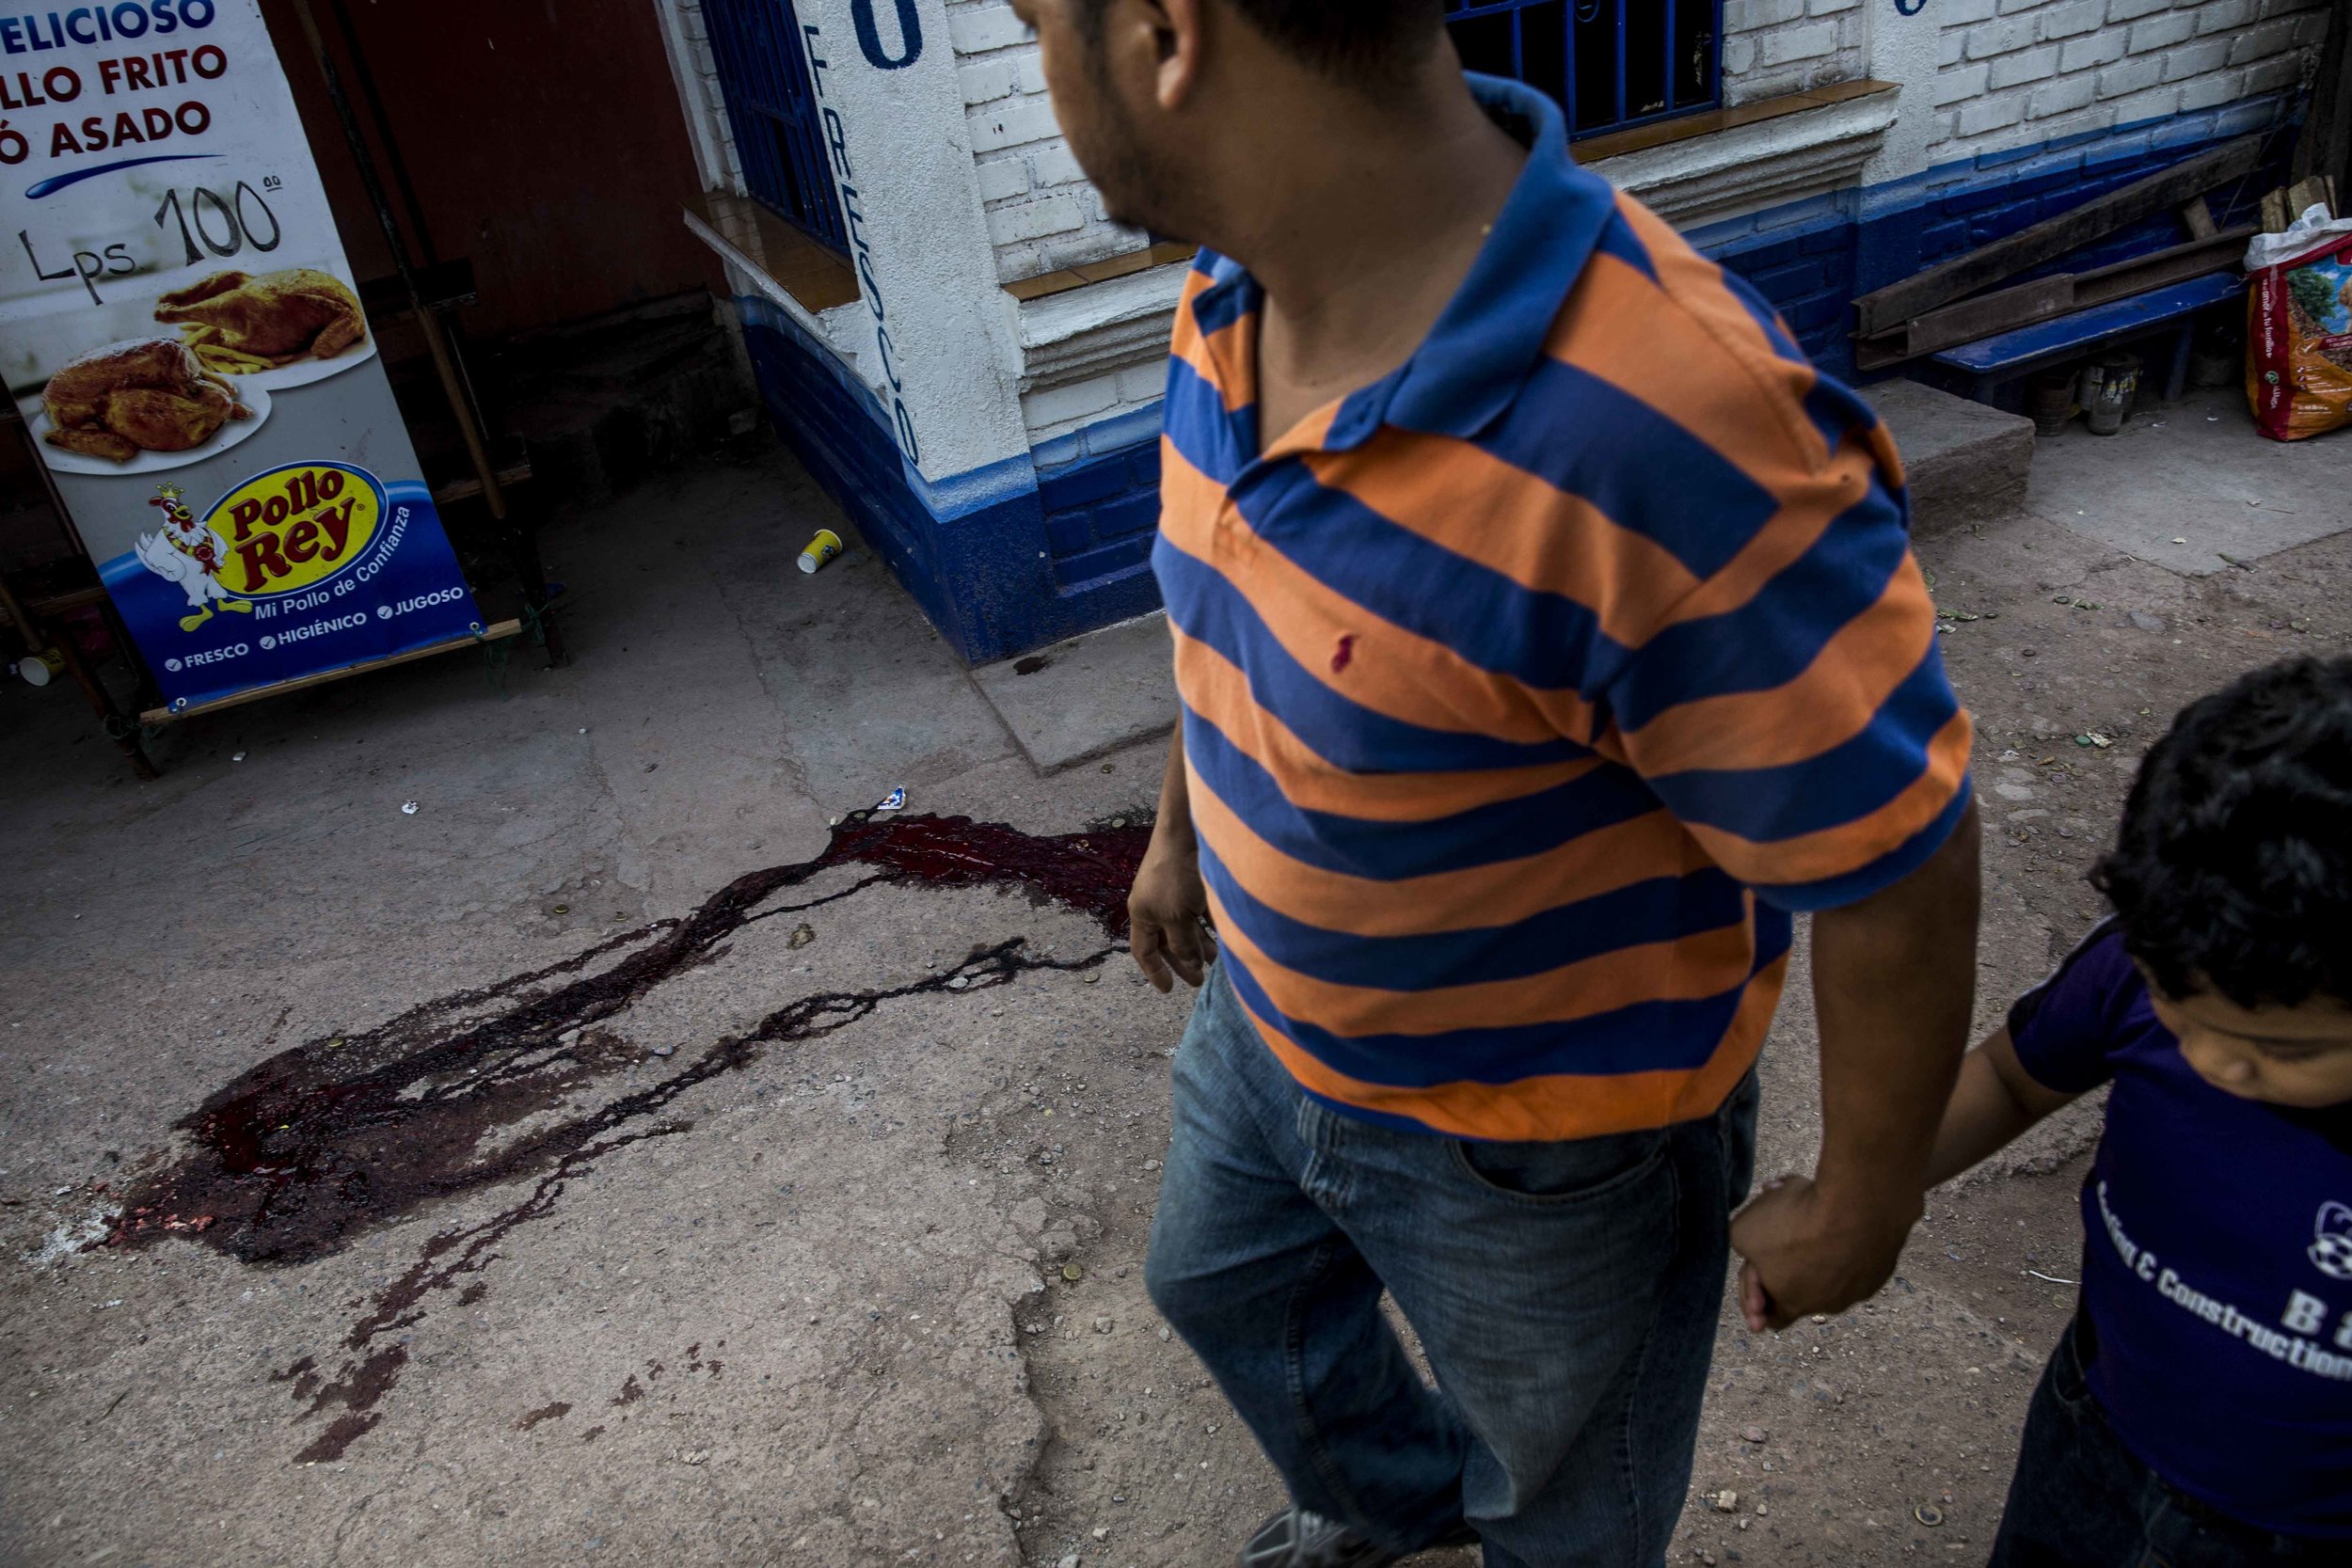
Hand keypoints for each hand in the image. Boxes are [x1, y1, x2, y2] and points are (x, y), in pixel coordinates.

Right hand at [1127, 829, 1211, 991]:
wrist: (1187, 834)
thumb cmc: (1175, 876)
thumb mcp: (1176, 917)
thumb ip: (1183, 945)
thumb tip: (1191, 965)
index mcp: (1142, 914)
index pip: (1143, 951)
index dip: (1154, 972)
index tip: (1168, 990)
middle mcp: (1156, 906)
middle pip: (1167, 943)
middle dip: (1183, 962)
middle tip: (1199, 982)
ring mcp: (1175, 895)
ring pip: (1187, 929)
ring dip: (1201, 946)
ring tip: (1216, 962)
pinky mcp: (1193, 886)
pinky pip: (1201, 914)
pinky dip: (1211, 928)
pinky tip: (1226, 939)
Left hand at [1730, 1174, 1920, 1332]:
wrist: (1858, 1206)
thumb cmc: (1794, 1224)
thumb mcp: (1742, 1232)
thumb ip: (1742, 1244)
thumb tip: (1754, 1242)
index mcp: (1794, 1304)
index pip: (1772, 1316)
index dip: (1755, 1295)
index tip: (1752, 1271)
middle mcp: (1831, 1302)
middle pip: (1800, 1286)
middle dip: (1783, 1258)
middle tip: (1777, 1228)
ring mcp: (1862, 1284)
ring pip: (1828, 1263)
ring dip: (1811, 1238)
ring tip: (1800, 1204)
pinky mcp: (1883, 1261)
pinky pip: (1854, 1247)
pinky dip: (1841, 1229)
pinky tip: (1831, 1203)